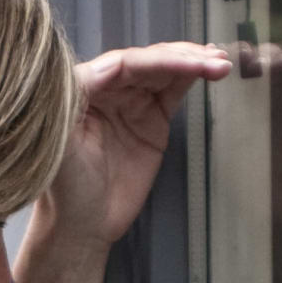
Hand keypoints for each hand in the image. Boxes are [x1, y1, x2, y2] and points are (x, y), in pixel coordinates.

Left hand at [15, 41, 232, 282]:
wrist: (84, 225)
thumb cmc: (63, 188)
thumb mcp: (61, 144)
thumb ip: (74, 101)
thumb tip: (104, 67)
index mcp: (82, 87)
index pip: (122, 63)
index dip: (155, 60)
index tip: (186, 62)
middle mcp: (106, 88)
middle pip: (147, 61)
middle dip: (180, 57)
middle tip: (212, 59)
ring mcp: (131, 102)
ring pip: (163, 71)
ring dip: (192, 61)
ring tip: (220, 62)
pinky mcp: (151, 119)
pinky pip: (173, 90)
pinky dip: (191, 77)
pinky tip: (211, 69)